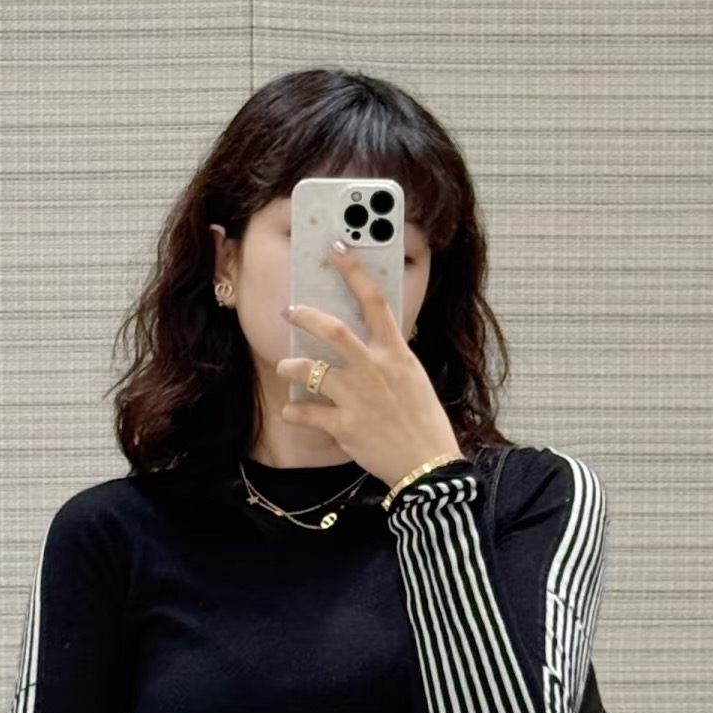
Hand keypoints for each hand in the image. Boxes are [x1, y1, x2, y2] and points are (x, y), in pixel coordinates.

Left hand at [277, 242, 462, 491]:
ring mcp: (357, 397)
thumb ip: (390, 358)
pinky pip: (306, 413)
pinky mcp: (344, 426)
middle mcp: (374, 369)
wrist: (428, 464)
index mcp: (396, 353)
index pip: (375, 301)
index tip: (337, 249)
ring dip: (291, 367)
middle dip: (305, 316)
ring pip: (310, 371)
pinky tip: (290, 412)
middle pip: (332, 330)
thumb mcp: (414, 378)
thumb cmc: (423, 420)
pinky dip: (294, 412)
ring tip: (285, 368)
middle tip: (289, 312)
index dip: (354, 271)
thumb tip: (370, 344)